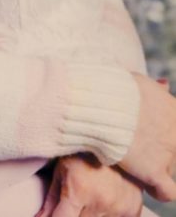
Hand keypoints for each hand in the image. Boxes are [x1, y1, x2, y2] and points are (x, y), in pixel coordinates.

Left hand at [36, 155, 141, 216]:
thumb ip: (51, 199)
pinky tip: (104, 200)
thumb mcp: (62, 169)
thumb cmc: (84, 151)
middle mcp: (101, 202)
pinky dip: (107, 214)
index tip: (55, 213)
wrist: (116, 136)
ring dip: (89, 214)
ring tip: (91, 193)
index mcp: (79, 190)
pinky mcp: (134, 210)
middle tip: (76, 196)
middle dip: (73, 213)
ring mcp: (120, 208)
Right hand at [119, 73, 175, 200]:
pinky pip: (167, 191)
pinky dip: (159, 191)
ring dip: (154, 166)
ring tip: (136, 163)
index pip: (173, 129)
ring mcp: (168, 153)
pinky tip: (149, 185)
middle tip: (140, 146)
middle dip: (159, 149)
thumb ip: (156, 89)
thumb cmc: (115, 88)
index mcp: (174, 110)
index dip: (163, 135)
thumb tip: (166, 84)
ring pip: (169, 168)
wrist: (103, 103)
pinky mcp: (154, 171)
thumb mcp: (142, 81)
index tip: (149, 134)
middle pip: (173, 149)